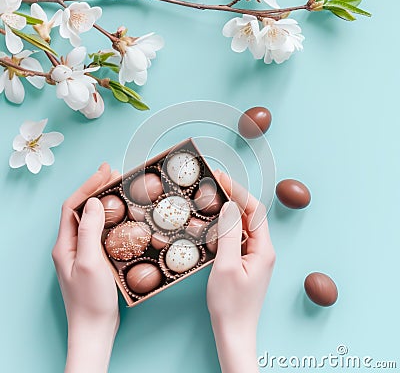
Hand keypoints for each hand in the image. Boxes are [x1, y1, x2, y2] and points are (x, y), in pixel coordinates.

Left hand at [52, 163, 119, 372]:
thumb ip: (89, 230)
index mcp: (64, 244)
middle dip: (95, 189)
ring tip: (117, 188)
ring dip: (103, 202)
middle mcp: (70, 246)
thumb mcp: (90, 262)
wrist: (94, 328)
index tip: (104, 171)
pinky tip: (120, 216)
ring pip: (90, 220)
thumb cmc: (90, 299)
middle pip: (80, 209)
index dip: (88, 186)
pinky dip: (109, 219)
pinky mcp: (93, 260)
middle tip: (112, 173)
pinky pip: (99, 232)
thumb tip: (93, 202)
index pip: (72, 206)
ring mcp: (81, 253)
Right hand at [207, 170, 275, 372]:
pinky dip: (226, 229)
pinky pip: (238, 240)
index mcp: (264, 249)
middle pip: (250, 216)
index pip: (254, 211)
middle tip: (214, 185)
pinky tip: (213, 226)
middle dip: (233, 198)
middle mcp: (263, 251)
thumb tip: (231, 207)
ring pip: (243, 227)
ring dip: (229, 213)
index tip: (222, 179)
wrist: (234, 332)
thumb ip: (229, 234)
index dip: (239, 192)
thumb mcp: (226, 265)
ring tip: (211, 200)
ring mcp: (255, 258)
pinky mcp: (246, 264)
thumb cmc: (230, 304)